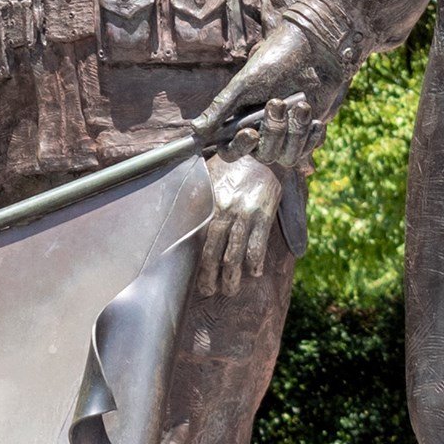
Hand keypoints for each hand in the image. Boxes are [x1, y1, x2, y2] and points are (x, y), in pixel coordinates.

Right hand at [194, 22, 340, 166]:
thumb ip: (221, 108)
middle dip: (273, 130)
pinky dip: (310, 135)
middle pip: (263, 155)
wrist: (313, 51)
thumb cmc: (275, 62)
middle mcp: (260, 133)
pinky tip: (313, 117)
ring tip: (302, 104)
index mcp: (240, 122)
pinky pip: (307, 150)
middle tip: (279, 101)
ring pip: (287, 156)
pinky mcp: (306, 135)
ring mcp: (284, 137)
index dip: (238, 148)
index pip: (231, 151)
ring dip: (295, 132)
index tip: (250, 133)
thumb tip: (195, 130)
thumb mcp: (244, 84)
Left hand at [198, 153, 282, 296]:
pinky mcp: (263, 215)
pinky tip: (254, 272)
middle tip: (208, 290)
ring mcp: (244, 213)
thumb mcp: (208, 178)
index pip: (197, 238)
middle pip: (213, 252)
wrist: (260, 152)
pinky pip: (258, 245)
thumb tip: (180, 221)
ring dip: (232, 276)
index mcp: (207, 202)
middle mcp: (224, 209)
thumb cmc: (230, 166)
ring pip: (235, 254)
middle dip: (210, 276)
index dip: (195, 261)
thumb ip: (197, 200)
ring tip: (230, 289)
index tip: (192, 277)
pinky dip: (255, 262)